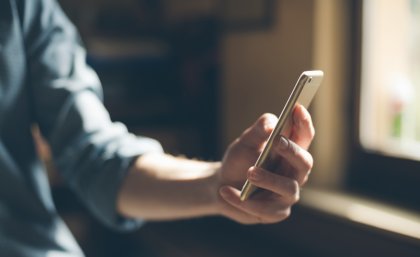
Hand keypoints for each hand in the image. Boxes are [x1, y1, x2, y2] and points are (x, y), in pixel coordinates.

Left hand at [217, 104, 314, 223]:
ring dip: (268, 179)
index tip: (297, 108)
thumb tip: (271, 124)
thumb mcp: (244, 143)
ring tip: (250, 172)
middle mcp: (294, 173)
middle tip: (277, 142)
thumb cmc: (239, 161)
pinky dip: (242, 199)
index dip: (304, 123)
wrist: (220, 186)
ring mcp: (286, 195)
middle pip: (305, 162)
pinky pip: (264, 209)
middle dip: (292, 151)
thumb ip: (258, 131)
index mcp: (290, 152)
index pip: (304, 137)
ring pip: (288, 188)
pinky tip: (226, 191)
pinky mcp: (274, 213)